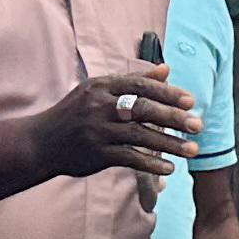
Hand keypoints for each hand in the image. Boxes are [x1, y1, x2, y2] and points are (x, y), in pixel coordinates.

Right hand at [27, 69, 199, 185]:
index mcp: (101, 86)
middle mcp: (99, 106)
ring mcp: (97, 131)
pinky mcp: (96, 154)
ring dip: (169, 143)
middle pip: (143, 109)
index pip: (140, 85)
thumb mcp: (98, 90)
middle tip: (197, 125)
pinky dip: (151, 163)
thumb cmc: (76, 114)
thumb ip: (133, 81)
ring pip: (140, 135)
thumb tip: (166, 69)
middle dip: (174, 117)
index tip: (191, 101)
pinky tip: (169, 168)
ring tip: (192, 150)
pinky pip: (130, 158)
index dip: (167, 93)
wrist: (41, 142)